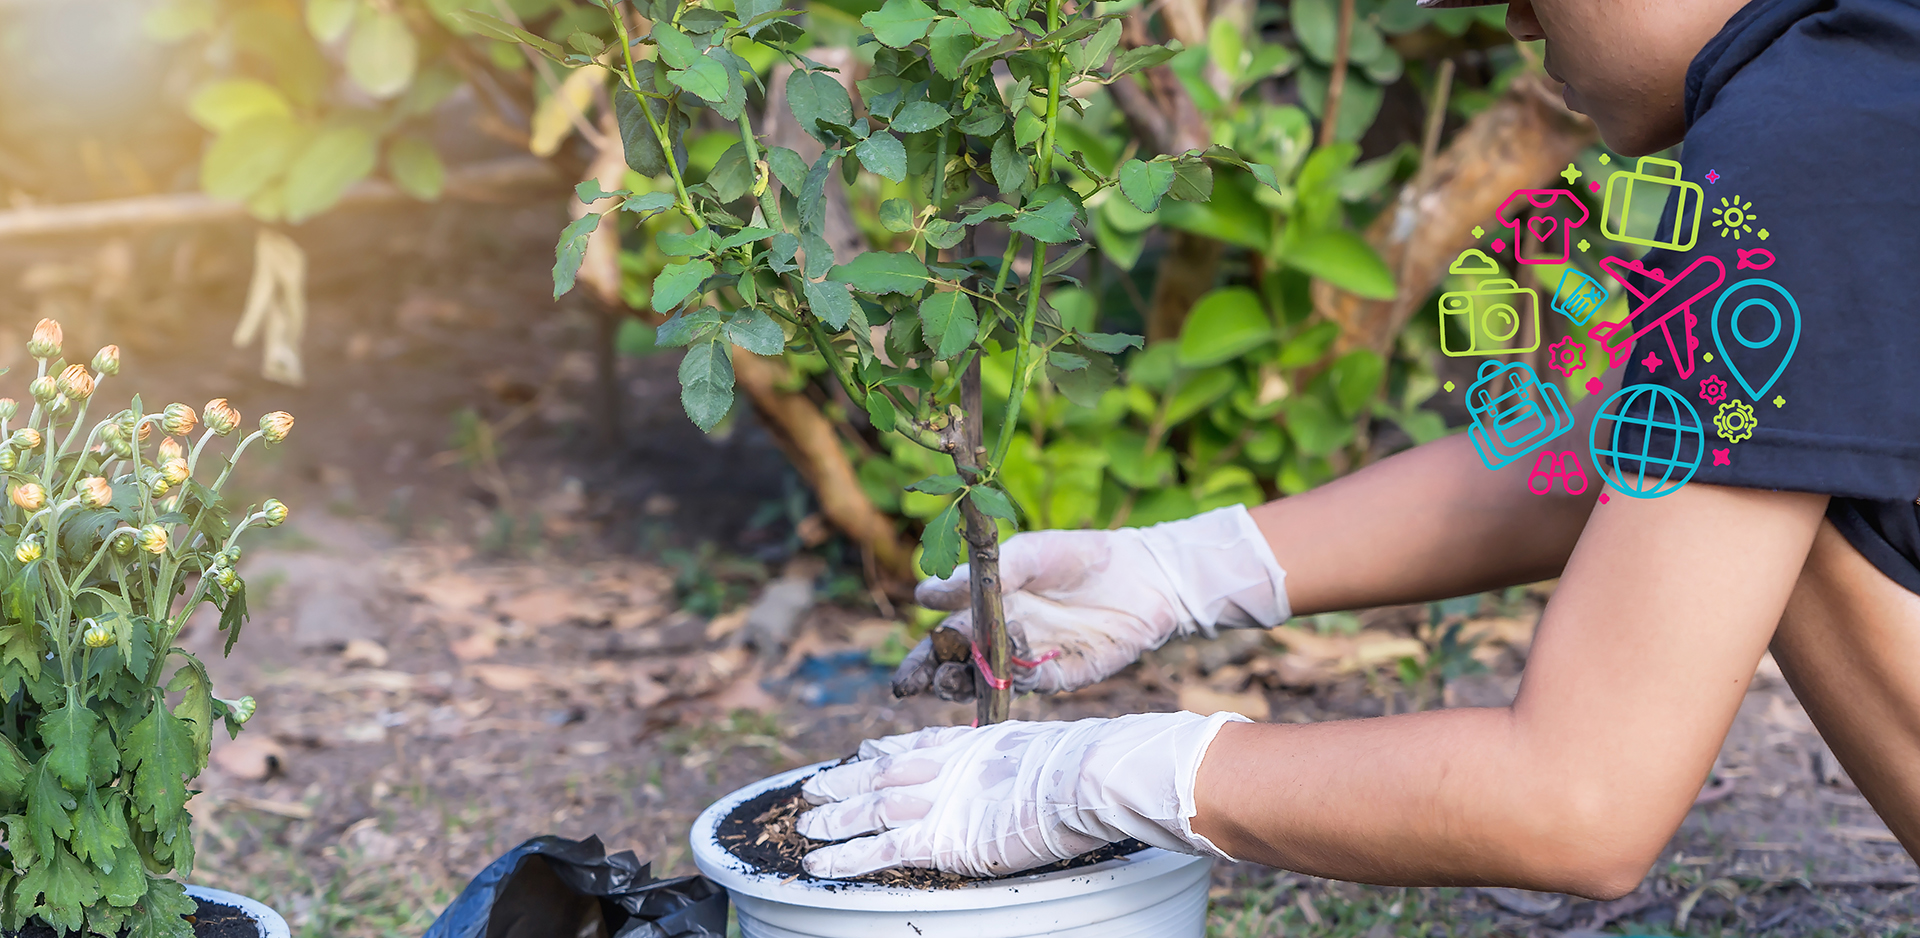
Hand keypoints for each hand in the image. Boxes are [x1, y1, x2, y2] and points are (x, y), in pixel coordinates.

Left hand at [797, 710, 1249, 878]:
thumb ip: (1023, 768)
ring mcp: (938, 800)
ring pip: (869, 809)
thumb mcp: (1045, 758)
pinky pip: (879, 850)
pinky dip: (845, 858)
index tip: (861, 752)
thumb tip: (1043, 775)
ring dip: (833, 817)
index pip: (916, 743)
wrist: (1088, 776)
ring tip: (803, 825)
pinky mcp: (937, 838)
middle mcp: (945, 766)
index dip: (884, 749)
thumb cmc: (1085, 768)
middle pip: (881, 772)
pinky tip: (818, 866)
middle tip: (812, 786)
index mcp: (972, 745)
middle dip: (845, 780)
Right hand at [891, 505, 1289, 700]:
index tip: (907, 657)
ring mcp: (1026, 659)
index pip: (943, 632)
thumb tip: (925, 594)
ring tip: (946, 679)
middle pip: (954, 663)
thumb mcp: (1028, 554)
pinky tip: (995, 673)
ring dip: (961, 684)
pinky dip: (1005, 683)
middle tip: (910, 685)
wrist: (1142, 576)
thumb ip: (983, 577)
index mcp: (987, 605)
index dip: (924, 649)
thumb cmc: (1080, 557)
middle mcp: (1000, 636)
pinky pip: (1022, 685)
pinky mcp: (1055, 676)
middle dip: (929, 675)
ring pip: (982, 680)